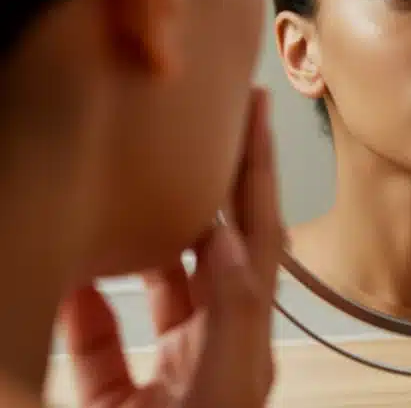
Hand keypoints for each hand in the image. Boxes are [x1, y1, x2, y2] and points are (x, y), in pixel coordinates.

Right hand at [60, 87, 282, 407]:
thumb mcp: (224, 388)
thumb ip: (234, 314)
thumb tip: (237, 240)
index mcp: (244, 339)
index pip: (255, 236)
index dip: (257, 173)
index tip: (254, 114)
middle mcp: (210, 346)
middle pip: (209, 248)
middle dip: (208, 185)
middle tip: (202, 123)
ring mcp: (163, 368)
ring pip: (148, 286)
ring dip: (136, 238)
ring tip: (131, 182)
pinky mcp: (117, 394)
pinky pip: (98, 337)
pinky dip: (80, 303)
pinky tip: (68, 273)